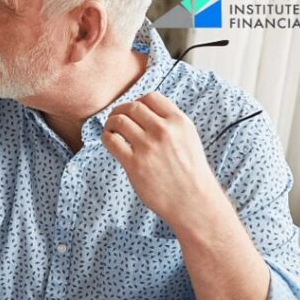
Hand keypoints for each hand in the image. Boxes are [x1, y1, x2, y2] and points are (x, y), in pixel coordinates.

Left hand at [101, 92, 225, 231]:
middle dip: (121, 110)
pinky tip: (110, 142)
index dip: (137, 102)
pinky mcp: (134, 163)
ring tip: (111, 130)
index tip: (133, 112)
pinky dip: (106, 137)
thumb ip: (170, 124)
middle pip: (132, 107)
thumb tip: (144, 113)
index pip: (151, 97)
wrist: (193, 201)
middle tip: (116, 119)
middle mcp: (164, 131)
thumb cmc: (190, 173)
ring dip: (111, 123)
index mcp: (179, 122)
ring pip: (119, 121)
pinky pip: (111, 140)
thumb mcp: (188, 139)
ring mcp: (148, 147)